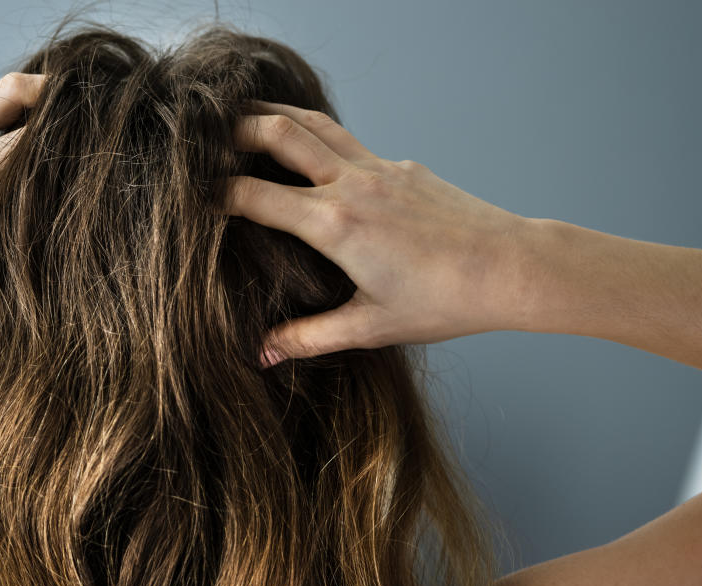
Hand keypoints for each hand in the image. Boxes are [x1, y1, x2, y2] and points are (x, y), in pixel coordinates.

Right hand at [227, 102, 537, 366]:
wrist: (511, 268)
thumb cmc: (444, 301)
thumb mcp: (370, 327)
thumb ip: (308, 337)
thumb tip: (262, 354)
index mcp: (336, 226)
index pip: (254, 196)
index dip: (214, 194)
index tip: (190, 197)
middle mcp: (353, 185)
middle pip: (280, 134)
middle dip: (236, 129)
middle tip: (204, 134)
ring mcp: (380, 169)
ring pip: (316, 123)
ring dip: (276, 115)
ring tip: (246, 116)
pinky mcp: (403, 166)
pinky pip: (349, 141)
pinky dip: (319, 137)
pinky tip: (313, 153)